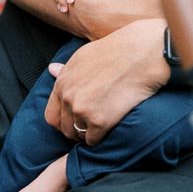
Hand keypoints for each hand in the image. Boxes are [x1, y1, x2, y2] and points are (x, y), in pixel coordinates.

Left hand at [44, 19, 166, 142]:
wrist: (141, 53)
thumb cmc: (116, 51)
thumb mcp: (84, 56)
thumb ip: (67, 70)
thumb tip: (52, 70)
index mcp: (62, 81)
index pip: (51, 115)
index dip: (64, 121)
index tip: (76, 120)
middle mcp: (68, 97)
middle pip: (65, 129)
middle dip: (77, 129)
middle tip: (93, 124)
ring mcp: (82, 109)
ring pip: (79, 136)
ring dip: (89, 133)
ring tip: (103, 123)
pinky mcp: (99, 121)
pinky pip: (93, 140)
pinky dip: (101, 137)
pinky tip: (111, 125)